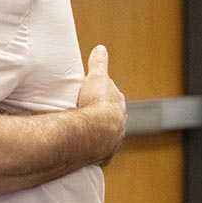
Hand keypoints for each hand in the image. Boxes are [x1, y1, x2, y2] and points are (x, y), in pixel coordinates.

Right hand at [77, 45, 126, 165]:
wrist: (94, 131)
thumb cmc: (96, 103)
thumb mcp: (96, 77)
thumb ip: (99, 63)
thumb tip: (101, 48)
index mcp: (118, 105)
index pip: (113, 97)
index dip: (103, 95)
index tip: (93, 94)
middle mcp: (119, 123)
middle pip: (110, 117)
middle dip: (101, 115)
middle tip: (86, 111)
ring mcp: (112, 140)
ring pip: (106, 134)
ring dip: (97, 132)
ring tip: (83, 130)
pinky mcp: (103, 154)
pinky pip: (98, 150)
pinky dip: (92, 148)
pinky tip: (84, 147)